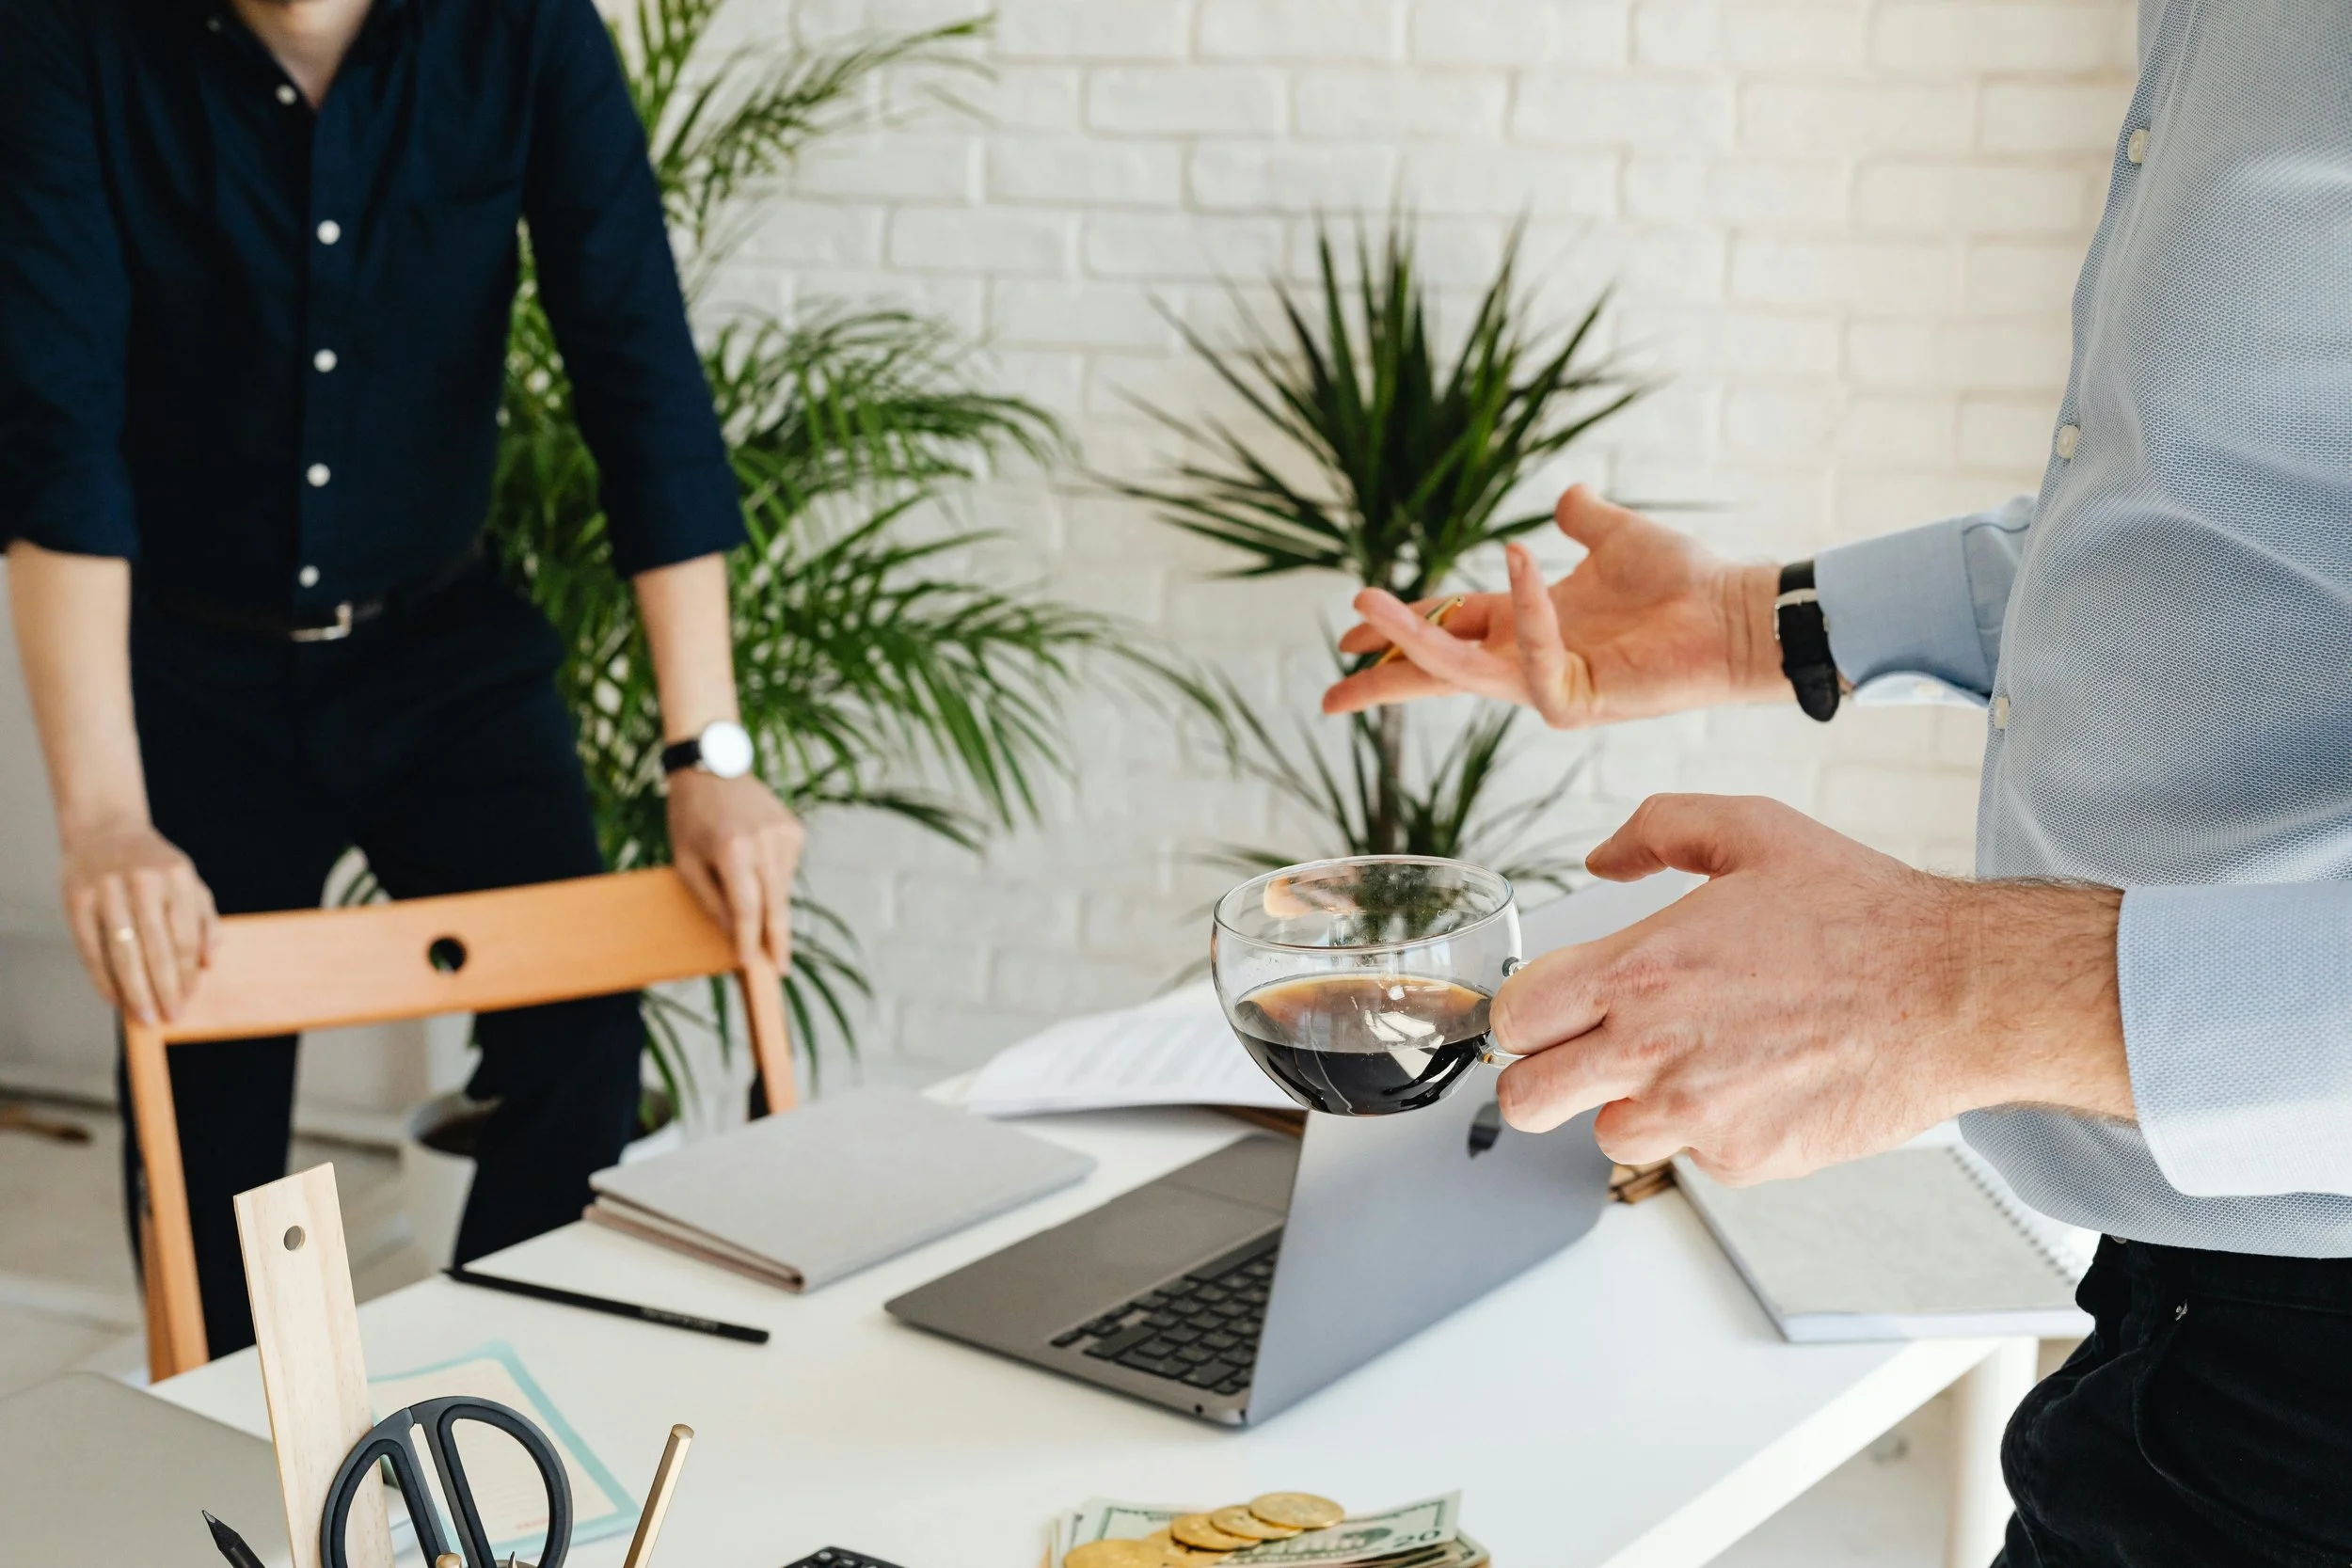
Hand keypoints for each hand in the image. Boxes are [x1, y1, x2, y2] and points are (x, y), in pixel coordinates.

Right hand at [59, 819, 217, 1025]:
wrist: (104, 829)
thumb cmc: (154, 865)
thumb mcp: (189, 882)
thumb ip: (204, 920)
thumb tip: (210, 963)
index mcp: (177, 878)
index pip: (186, 939)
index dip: (187, 975)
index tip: (188, 1000)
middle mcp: (143, 883)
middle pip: (157, 950)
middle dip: (165, 989)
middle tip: (169, 1017)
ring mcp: (107, 891)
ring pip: (123, 953)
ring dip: (136, 991)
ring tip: (145, 1016)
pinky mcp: (77, 900)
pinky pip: (91, 949)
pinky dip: (103, 979)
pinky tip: (115, 998)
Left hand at [667, 770, 803, 971]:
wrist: (712, 765)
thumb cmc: (690, 816)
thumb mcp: (685, 861)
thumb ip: (710, 900)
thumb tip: (734, 934)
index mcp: (733, 850)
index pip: (747, 908)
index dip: (749, 940)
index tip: (751, 965)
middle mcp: (765, 842)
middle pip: (775, 904)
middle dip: (777, 940)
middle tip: (781, 970)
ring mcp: (785, 834)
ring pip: (782, 888)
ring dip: (769, 903)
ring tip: (744, 883)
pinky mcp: (795, 830)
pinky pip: (787, 869)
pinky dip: (773, 877)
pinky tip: (755, 861)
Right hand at [1323, 486, 1787, 726]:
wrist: (1737, 609)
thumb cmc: (1688, 579)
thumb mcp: (1619, 535)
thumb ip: (1584, 519)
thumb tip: (1565, 496)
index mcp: (1530, 624)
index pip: (1450, 629)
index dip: (1404, 627)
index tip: (1354, 622)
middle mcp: (1531, 660)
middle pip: (1438, 672)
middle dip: (1384, 678)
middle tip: (1330, 689)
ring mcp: (1551, 685)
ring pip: (1462, 674)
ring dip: (1412, 645)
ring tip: (1365, 611)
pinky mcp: (1579, 700)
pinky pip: (1532, 662)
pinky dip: (1525, 612)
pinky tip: (1520, 562)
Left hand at [1488, 794, 2132, 1183]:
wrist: (1953, 994)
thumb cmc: (1862, 915)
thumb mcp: (1752, 831)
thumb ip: (1658, 829)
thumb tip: (1603, 859)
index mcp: (1638, 970)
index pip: (1514, 1017)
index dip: (1523, 1013)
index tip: (1549, 1010)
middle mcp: (1652, 1049)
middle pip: (1526, 1099)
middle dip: (1543, 1076)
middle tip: (1583, 1055)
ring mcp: (1697, 1113)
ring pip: (1606, 1134)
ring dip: (1631, 1105)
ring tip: (1691, 1061)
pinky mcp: (1744, 1159)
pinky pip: (1691, 1154)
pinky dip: (1710, 1128)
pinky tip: (1756, 1080)